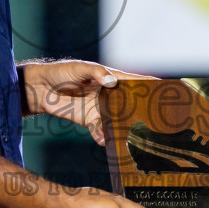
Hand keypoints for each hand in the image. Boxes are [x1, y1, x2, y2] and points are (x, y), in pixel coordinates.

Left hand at [18, 60, 152, 144]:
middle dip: (143, 110)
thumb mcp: (79, 68)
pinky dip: (102, 135)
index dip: (150, 83)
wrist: (40, 89)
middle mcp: (109, 94)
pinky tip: (103, 139)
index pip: (135, 80)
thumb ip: (96, 73)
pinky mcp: (88, 121)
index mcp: (110, 78)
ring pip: (118, 119)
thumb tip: (111, 81)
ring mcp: (100, 109)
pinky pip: (100, 130)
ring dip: (125, 126)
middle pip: (131, 103)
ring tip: (135, 133)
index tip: (168, 87)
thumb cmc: (61, 72)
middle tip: (157, 117)